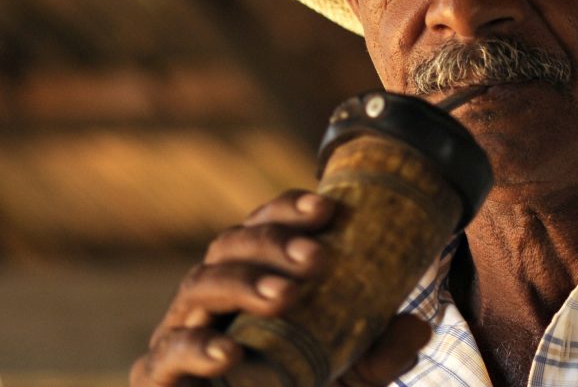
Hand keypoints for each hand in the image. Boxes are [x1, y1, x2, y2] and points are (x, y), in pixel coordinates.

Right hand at [129, 189, 430, 385]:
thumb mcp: (352, 376)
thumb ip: (381, 353)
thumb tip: (416, 327)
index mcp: (254, 275)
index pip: (265, 224)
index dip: (289, 209)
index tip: (328, 210)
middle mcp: (214, 293)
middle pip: (231, 244)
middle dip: (274, 244)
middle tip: (317, 259)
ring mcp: (181, 330)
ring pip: (200, 285)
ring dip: (243, 283)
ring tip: (286, 295)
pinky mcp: (159, 375)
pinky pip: (166, 353)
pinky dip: (195, 347)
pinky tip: (229, 350)